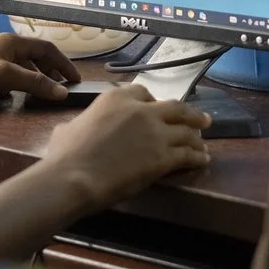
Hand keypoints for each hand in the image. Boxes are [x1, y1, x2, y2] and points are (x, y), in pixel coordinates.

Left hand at [0, 33, 81, 102]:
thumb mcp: (5, 76)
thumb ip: (35, 82)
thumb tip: (63, 92)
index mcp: (13, 41)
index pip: (47, 48)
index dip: (64, 63)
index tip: (76, 80)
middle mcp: (6, 47)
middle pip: (37, 58)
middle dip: (51, 72)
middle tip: (62, 90)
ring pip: (24, 69)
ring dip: (35, 81)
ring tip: (43, 95)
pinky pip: (10, 78)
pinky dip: (17, 87)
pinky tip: (12, 98)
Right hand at [44, 85, 210, 211]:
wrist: (74, 176)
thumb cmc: (65, 154)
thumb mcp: (69, 127)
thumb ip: (82, 122)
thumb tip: (73, 128)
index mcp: (116, 98)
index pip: (143, 92)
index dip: (154, 101)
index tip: (159, 109)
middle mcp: (140, 110)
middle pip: (174, 107)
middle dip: (190, 113)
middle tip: (201, 119)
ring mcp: (155, 133)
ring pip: (186, 130)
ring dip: (197, 136)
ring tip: (203, 141)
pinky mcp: (163, 157)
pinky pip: (188, 154)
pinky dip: (198, 156)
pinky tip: (202, 159)